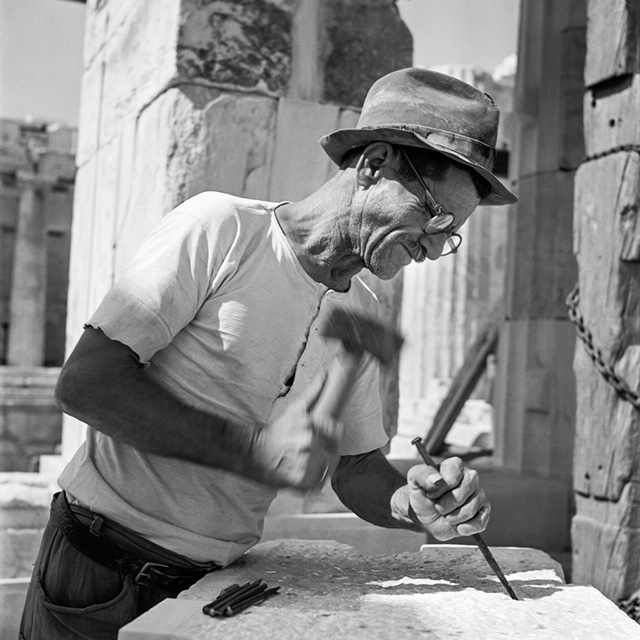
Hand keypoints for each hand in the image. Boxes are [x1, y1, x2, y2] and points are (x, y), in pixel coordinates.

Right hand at [252, 372, 341, 490]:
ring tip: (304, 460)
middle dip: (326, 450)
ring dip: (320, 465)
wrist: (255, 453)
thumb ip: (313, 392)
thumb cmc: (277, 431)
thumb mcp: (295, 409)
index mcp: (310, 424)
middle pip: (333, 450)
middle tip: (309, 450)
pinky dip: (315, 480)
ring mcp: (306, 463)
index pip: (337, 431)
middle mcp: (309, 444)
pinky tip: (304, 471)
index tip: (328, 434)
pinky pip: (319, 482)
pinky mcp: (302, 482)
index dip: (335, 434)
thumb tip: (325, 373)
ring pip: (327, 466)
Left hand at [407, 457, 489, 540]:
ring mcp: (480, 494)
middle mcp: (471, 477)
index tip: (430, 494)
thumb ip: (423, 475)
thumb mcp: (414, 480)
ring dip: (452, 518)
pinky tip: (457, 525)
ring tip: (446, 514)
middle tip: (438, 506)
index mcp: (455, 466)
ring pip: (469, 511)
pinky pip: (480, 523)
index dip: (439, 490)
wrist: (426, 514)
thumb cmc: (422, 493)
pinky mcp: (484, 512)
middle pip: (461, 496)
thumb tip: (438, 480)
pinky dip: (465, 528)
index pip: (452, 479)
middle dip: (445, 505)